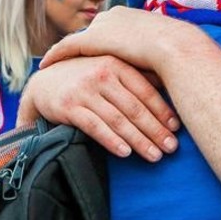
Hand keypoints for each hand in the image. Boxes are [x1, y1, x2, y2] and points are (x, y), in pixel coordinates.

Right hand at [18, 54, 179, 160]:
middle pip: (134, 107)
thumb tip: (169, 85)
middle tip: (171, 148)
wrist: (44, 83)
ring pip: (118, 120)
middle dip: (155, 130)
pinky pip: (95, 127)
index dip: (162, 110)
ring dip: (138, 140)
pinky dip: (111, 141)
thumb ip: (135, 75)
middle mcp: (102, 74)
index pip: (145, 90)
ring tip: (154, 155)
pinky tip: (125, 153)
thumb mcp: (109, 68)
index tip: (176, 128)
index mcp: (116, 64)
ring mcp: (84, 90)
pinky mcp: (69, 106)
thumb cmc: (85, 77)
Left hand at [41, 4, 207, 68]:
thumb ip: (151, 56)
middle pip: (92, 32)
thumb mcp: (163, 50)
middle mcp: (112, 15)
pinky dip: (56, 56)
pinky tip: (46, 66)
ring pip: (77, 41)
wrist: (174, 47)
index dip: (102, 41)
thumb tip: (157, 71)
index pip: (109, 28)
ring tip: (56, 64)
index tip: (96, 51)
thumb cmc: (176, 52)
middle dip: (82, 45)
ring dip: (67, 53)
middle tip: (71, 60)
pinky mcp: (92, 39)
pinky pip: (66, 48)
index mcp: (130, 15)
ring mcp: (101, 26)